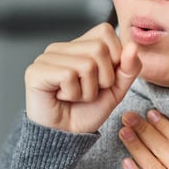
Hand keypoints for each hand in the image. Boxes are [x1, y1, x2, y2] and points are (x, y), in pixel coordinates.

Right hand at [24, 23, 141, 133]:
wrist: (65, 136)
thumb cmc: (86, 112)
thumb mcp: (116, 89)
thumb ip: (128, 68)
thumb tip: (132, 47)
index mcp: (79, 46)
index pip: (105, 31)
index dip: (114, 57)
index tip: (102, 78)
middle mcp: (61, 47)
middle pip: (98, 48)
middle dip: (102, 79)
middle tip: (87, 91)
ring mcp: (46, 57)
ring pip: (86, 64)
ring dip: (87, 90)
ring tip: (74, 96)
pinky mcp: (35, 71)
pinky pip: (68, 76)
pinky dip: (73, 94)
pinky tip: (62, 97)